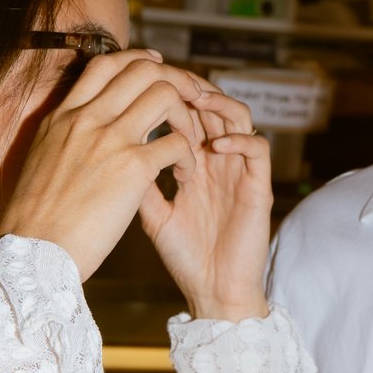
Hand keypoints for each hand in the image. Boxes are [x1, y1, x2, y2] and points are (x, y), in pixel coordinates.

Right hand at [0, 49, 209, 281]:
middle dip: (175, 80)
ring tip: (188, 143)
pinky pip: (177, 143)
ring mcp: (110, 139)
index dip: (138, 60)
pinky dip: (189, 156)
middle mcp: (86, 118)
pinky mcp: (132, 167)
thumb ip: (64, 138)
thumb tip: (77, 134)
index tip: (157, 70)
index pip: (105, 64)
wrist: (33, 253)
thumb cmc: (36, 221)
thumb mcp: (42, 161)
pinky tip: (184, 175)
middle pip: (142, 69)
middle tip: (189, 103)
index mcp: (63, 117)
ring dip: (186, 117)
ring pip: (165, 95)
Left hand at [139, 86, 271, 320]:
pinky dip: (237, 139)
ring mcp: (240, 172)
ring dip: (217, 103)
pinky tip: (212, 146)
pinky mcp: (259, 187)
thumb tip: (113, 150)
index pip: (186, 115)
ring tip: (194, 100)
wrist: (214, 294)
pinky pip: (257, 148)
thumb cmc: (185, 259)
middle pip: (211, 106)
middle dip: (191, 88)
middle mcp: (219, 162)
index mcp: (195, 165)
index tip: (145, 88)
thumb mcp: (152, 214)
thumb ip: (140, 182)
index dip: (170, 96)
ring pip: (238, 117)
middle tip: (171, 79)